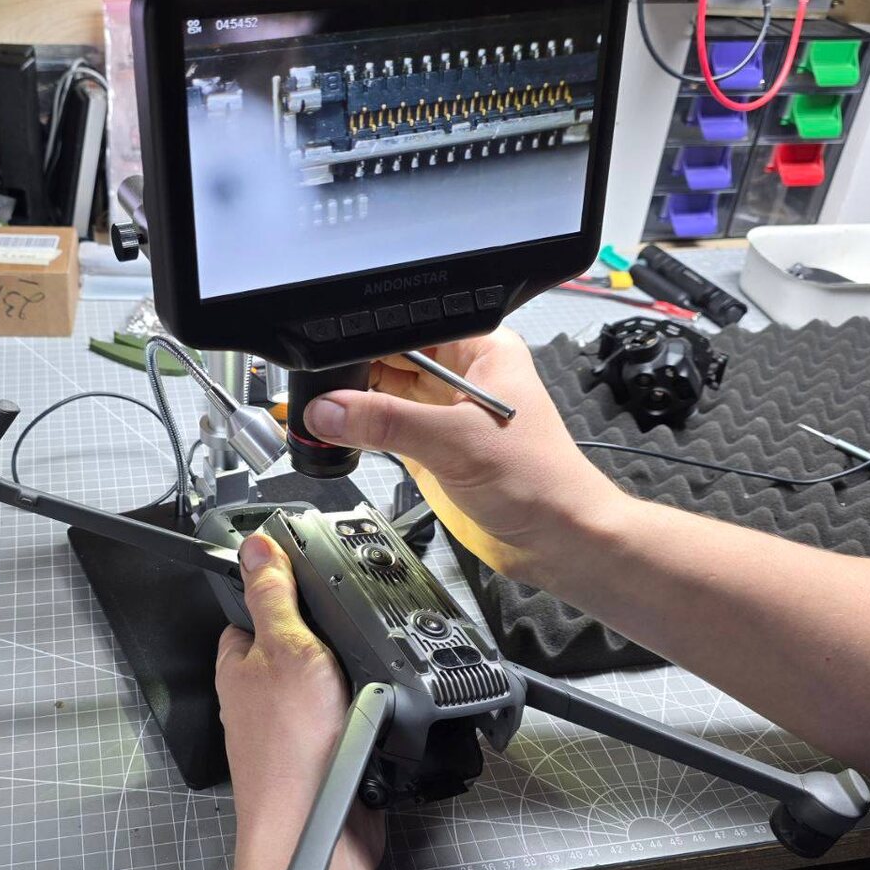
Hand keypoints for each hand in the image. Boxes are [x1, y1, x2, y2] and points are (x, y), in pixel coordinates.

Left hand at [216, 533, 383, 869]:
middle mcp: (259, 696)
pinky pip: (349, 718)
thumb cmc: (291, 749)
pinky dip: (365, 714)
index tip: (313, 580)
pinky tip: (375, 716)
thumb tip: (255, 546)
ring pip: (329, 683)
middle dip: (329, 640)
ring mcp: (291, 728)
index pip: (253, 608)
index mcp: (238, 664)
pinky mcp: (323, 754)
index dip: (283, 592)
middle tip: (350, 638)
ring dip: (352, 679)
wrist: (318, 831)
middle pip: (298, 645)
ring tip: (365, 680)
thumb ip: (274, 596)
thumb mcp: (287, 648)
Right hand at [303, 328, 624, 586]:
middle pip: (390, 358)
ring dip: (352, 404)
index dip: (369, 336)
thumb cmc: (541, 482)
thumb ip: (387, 422)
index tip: (326, 353)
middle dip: (353, 370)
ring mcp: (443, 413)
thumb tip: (329, 409)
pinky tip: (335, 433)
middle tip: (313, 387)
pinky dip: (359, 433)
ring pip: (383, 395)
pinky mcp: (430, 448)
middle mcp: (460, 375)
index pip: (410, 327)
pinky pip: (384, 431)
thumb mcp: (456, 442)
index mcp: (480, 350)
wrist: (557, 542)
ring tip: (316, 411)